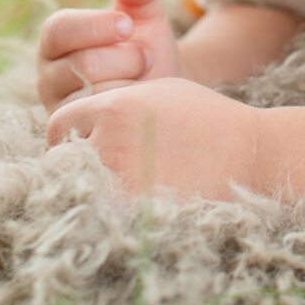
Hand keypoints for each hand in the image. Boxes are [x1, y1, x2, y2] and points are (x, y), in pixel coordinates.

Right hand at [37, 0, 181, 115]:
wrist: (159, 94)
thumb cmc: (145, 48)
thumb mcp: (145, 16)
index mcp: (56, 38)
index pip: (59, 28)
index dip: (96, 25)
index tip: (130, 25)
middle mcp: (47, 75)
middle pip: (81, 64)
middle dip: (125, 58)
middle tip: (147, 58)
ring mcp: (57, 110)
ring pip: (91, 97)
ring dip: (129, 85)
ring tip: (145, 80)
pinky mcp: (72, 137)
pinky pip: (96, 126)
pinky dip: (125, 113)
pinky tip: (139, 104)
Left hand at [45, 76, 262, 199]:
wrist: (247, 153)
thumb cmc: (202, 118)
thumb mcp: (156, 91)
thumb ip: (113, 102)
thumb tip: (79, 120)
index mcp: (113, 108)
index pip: (59, 124)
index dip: (69, 134)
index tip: (84, 142)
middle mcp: (110, 142)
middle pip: (57, 159)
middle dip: (69, 163)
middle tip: (92, 167)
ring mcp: (120, 180)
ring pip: (74, 189)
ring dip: (85, 188)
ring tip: (107, 185)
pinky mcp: (134, 211)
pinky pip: (99, 213)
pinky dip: (104, 210)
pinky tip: (125, 202)